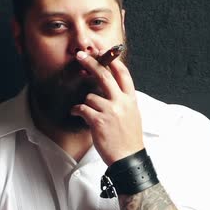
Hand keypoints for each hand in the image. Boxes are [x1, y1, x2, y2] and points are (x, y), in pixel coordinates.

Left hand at [70, 50, 143, 165]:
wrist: (128, 158)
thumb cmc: (129, 138)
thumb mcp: (133, 114)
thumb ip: (124, 100)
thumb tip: (113, 89)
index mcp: (131, 99)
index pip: (123, 74)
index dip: (113, 61)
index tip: (104, 52)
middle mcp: (121, 102)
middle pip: (104, 75)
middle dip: (91, 63)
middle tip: (81, 55)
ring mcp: (110, 110)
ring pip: (90, 96)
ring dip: (86, 104)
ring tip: (89, 113)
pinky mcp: (98, 120)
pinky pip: (82, 108)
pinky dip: (77, 111)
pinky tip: (77, 113)